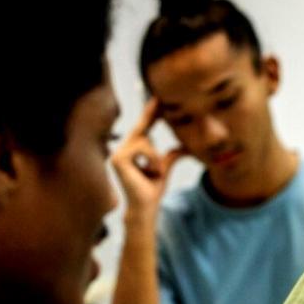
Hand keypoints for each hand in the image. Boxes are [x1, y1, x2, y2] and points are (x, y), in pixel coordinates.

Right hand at [109, 97, 184, 212]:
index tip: (157, 99)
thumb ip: (172, 155)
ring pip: (145, 141)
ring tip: (155, 172)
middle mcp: (123, 149)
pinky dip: (152, 161)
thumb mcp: (165, 168)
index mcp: (133, 150)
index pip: (143, 128)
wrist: (146, 206)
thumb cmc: (152, 190)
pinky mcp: (119, 159)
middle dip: (151, 113)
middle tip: (159, 97)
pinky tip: (149, 172)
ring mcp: (119, 153)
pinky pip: (143, 149)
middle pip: (141, 127)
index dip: (150, 113)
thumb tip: (185, 147)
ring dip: (156, 158)